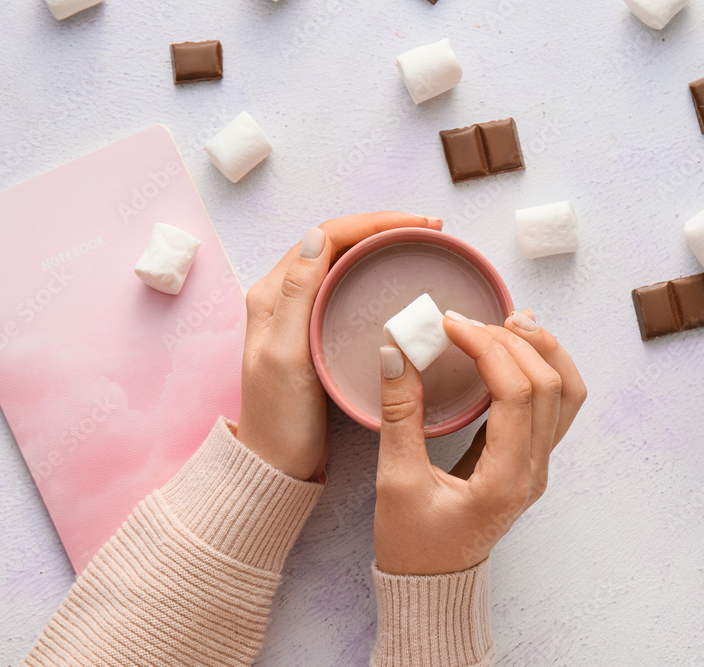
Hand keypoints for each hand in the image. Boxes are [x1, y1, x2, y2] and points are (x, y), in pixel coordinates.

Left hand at [235, 212, 442, 481]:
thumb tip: (318, 236)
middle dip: (383, 228)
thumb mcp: (287, 354)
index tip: (418, 225)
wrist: (275, 464)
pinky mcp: (317, 333)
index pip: (328, 236)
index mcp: (273, 293)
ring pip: (344, 263)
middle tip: (429, 231)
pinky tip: (397, 281)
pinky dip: (375, 275)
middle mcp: (285, 296)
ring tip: (420, 246)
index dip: (374, 223)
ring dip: (381, 247)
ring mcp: (302, 314)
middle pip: (338, 242)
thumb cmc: (280, 417)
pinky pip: (347, 289)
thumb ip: (297, 295)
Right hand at [374, 309, 586, 574]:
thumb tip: (395, 353)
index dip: (485, 347)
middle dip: (512, 341)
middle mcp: (533, 472)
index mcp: (505, 480)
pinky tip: (516, 347)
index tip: (450, 324)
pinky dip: (541, 369)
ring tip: (509, 320)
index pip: (515, 394)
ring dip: (541, 350)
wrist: (432, 586)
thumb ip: (399, 415)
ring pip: (566, 394)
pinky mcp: (530, 462)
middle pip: (549, 386)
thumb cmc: (413, 546)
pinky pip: (556, 407)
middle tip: (468, 320)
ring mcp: (538, 468)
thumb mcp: (396, 481)